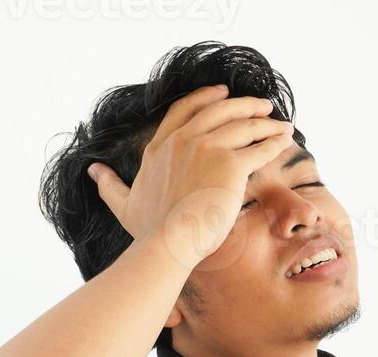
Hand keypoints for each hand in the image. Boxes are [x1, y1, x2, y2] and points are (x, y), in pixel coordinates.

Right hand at [86, 84, 294, 268]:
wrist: (167, 242)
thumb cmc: (148, 230)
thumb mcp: (122, 202)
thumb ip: (108, 184)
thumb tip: (92, 171)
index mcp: (161, 146)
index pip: (185, 109)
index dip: (206, 98)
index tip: (222, 93)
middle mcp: (184, 140)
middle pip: (220, 110)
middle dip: (244, 104)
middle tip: (263, 105)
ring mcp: (208, 149)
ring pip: (244, 125)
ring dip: (266, 122)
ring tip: (281, 124)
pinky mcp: (230, 164)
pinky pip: (260, 147)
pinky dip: (274, 142)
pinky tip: (284, 142)